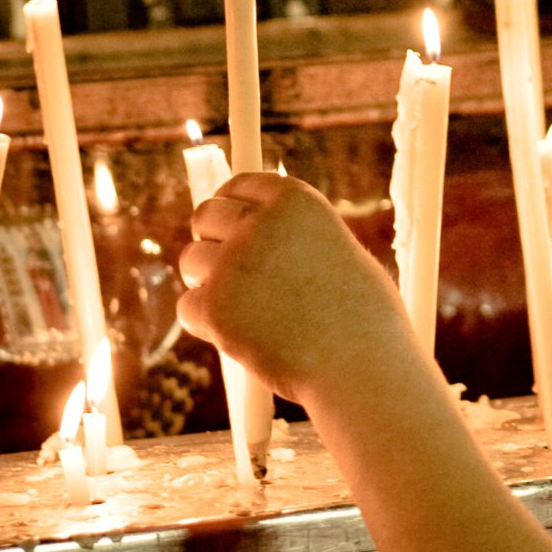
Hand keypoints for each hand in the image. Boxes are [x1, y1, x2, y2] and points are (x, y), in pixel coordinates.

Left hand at [178, 173, 415, 405]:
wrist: (362, 367)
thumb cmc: (364, 318)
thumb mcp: (340, 251)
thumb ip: (296, 236)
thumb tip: (260, 231)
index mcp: (296, 200)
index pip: (240, 184)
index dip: (230, 205)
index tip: (227, 225)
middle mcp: (260, 223)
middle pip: (205, 216)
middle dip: (211, 240)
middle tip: (229, 270)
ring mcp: (234, 264)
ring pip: (191, 262)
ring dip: (209, 284)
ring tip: (247, 312)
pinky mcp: (215, 307)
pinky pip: (188, 307)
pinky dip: (206, 324)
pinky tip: (240, 337)